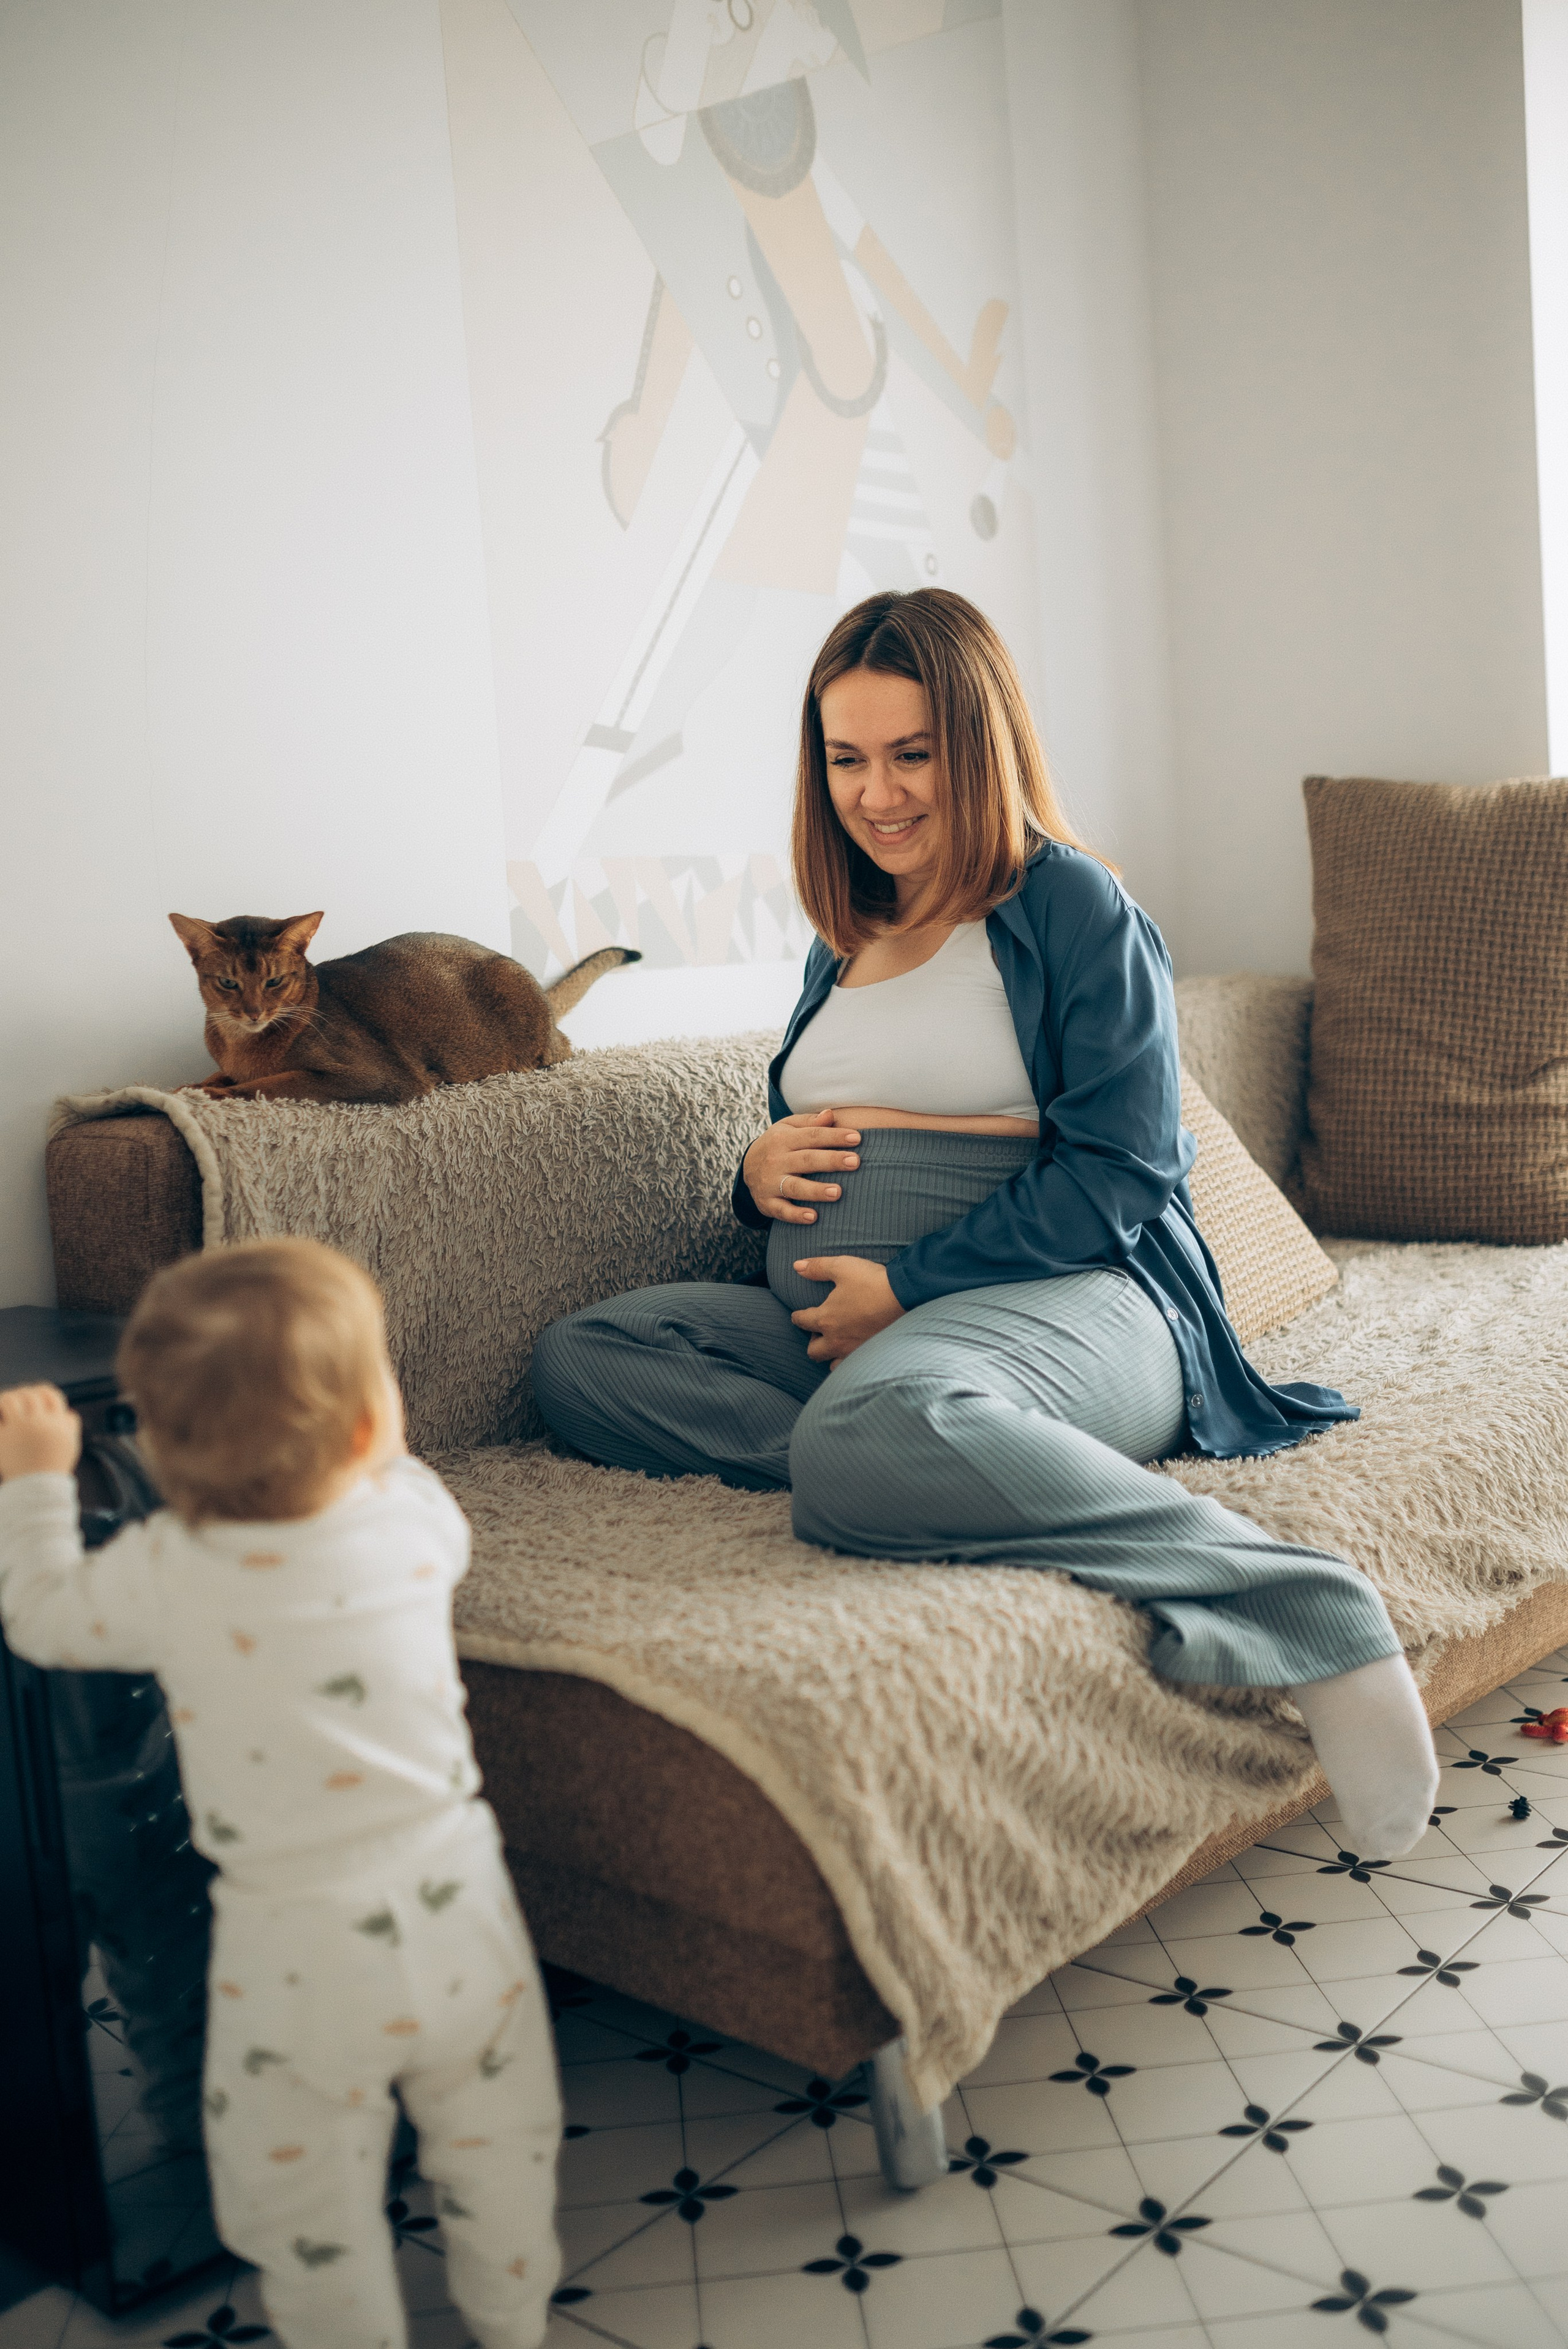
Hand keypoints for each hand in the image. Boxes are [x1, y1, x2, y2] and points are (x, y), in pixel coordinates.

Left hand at [0, 1384, 82, 1479]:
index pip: (51, 1394)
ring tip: (4, 1404)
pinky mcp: (2, 1439)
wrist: (38, 1488)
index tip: (38, 1394)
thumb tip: (67, 1411)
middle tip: (19, 1398)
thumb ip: (71, 1425)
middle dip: (24, 1393)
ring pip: (10, 1399)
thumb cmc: (54, 1467)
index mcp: (57, 1423)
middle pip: (30, 1394)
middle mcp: (38, 1423)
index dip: (43, 1391)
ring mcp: (19, 1430)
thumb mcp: (71, 1444)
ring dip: (7, 1398)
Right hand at [742, 1109, 861, 1223]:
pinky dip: (796, 1215)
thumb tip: (830, 1114)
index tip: (857, 1138)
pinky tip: (813, 1217)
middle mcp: (776, 1160)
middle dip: (831, 1161)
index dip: (834, 1137)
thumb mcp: (788, 1127)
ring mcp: (771, 1183)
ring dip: (816, 1191)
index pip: (812, 1136)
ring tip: (837, 1192)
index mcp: (784, 1139)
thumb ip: (810, 1122)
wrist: (747, 1167)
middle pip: (807, 1160)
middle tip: (855, 1162)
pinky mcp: (768, 1203)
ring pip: (795, 1187)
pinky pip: (782, 1211)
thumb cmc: (777, 1145)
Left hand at [790, 1257, 904, 1364]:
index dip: (797, 1317)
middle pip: (814, 1351)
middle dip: (812, 1341)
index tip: (799, 1315)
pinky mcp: (870, 1354)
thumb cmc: (871, 1282)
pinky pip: (853, 1366)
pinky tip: (854, 1350)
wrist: (904, 1296)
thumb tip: (797, 1266)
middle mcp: (836, 1339)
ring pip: (832, 1364)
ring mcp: (853, 1350)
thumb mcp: (841, 1267)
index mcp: (826, 1319)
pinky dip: (848, 1361)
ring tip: (837, 1342)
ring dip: (830, 1354)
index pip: (802, 1322)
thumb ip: (817, 1267)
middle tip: (820, 1330)